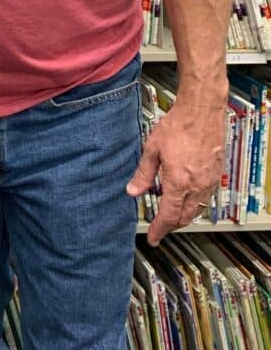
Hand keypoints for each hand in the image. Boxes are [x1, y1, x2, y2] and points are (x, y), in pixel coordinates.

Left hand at [126, 98, 224, 245]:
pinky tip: (186, 198)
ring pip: (197, 210)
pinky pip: (206, 198)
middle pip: (184, 217)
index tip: (153, 238)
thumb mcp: (152, 149)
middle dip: (170, 226)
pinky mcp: (216, 174)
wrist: (201, 111)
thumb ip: (143, 174)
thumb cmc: (178, 125)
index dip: (159, 230)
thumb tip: (132, 191)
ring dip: (183, 216)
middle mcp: (196, 186)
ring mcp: (209, 181)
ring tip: (170, 215)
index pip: (168, 216)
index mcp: (178, 182)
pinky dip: (195, 205)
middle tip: (159, 227)